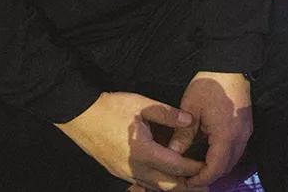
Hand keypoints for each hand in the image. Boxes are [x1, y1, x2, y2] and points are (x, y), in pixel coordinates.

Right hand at [55, 92, 205, 190]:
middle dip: (187, 186)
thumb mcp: (142, 104)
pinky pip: (142, 182)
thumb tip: (189, 119)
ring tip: (188, 183)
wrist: (80, 115)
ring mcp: (124, 172)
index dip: (193, 168)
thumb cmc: (110, 108)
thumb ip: (168, 113)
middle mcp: (134, 168)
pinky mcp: (117, 171)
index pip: (176, 166)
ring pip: (153, 187)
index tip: (207, 166)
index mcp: (143, 152)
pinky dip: (157, 182)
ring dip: (172, 186)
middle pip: (167, 186)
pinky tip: (164, 175)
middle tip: (203, 183)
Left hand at [162, 72, 252, 188]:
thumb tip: (173, 153)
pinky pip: (236, 150)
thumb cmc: (209, 84)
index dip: (201, 178)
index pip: (215, 167)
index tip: (187, 181)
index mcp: (225, 134)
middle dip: (209, 175)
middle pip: (226, 167)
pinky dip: (223, 156)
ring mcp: (245, 132)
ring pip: (233, 160)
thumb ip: (183, 133)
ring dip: (217, 166)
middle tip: (189, 177)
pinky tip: (209, 152)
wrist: (230, 65)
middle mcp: (239, 137)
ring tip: (197, 167)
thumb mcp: (191, 107)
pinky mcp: (245, 127)